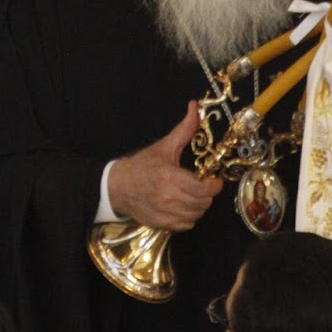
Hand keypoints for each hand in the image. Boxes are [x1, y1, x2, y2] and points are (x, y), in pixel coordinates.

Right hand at [107, 103, 221, 231]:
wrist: (116, 186)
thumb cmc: (141, 166)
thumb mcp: (163, 146)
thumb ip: (184, 129)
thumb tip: (196, 106)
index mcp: (171, 177)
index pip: (204, 190)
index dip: (214, 186)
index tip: (213, 180)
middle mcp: (169, 198)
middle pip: (203, 203)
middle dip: (207, 195)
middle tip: (202, 186)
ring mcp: (164, 213)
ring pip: (196, 215)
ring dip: (199, 206)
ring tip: (193, 196)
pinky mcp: (160, 224)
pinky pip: (185, 225)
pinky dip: (188, 217)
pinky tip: (182, 206)